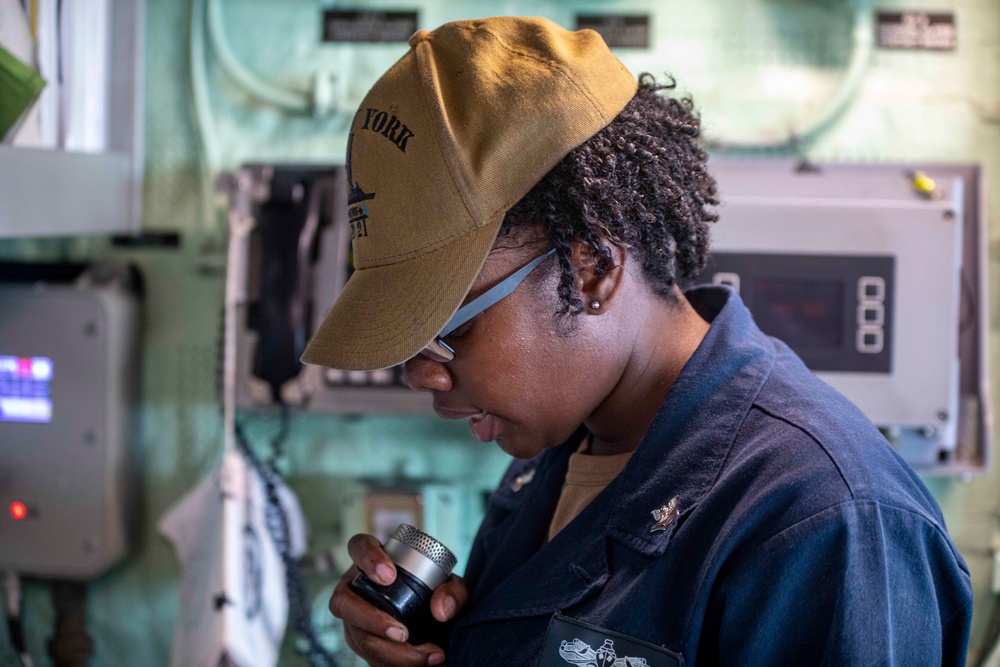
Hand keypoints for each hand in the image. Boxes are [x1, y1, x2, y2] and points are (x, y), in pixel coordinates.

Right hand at [329, 533, 468, 665]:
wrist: (433, 618)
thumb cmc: (433, 590)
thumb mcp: (448, 585)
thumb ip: (452, 591)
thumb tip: (440, 610)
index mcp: (371, 560)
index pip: (359, 548)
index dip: (368, 559)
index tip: (389, 576)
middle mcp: (354, 588)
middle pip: (344, 603)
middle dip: (372, 620)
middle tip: (404, 633)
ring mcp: (353, 618)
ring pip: (358, 636)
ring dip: (392, 653)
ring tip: (428, 657)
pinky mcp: (361, 643)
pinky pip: (369, 658)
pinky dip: (397, 665)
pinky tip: (424, 665)